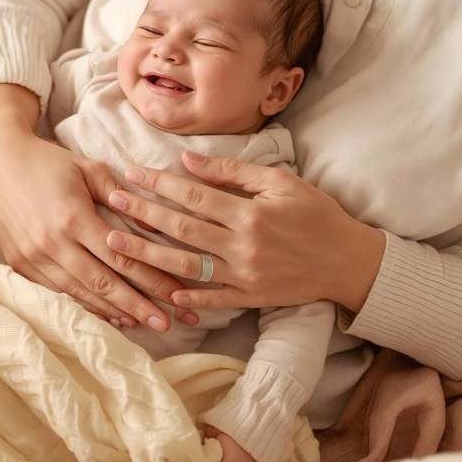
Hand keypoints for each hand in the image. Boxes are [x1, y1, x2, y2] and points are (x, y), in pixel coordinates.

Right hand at [0, 84, 186, 329]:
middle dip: (138, 306)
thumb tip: (152, 226)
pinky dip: (84, 303)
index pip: (122, 257)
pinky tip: (106, 311)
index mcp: (73, 217)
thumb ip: (122, 195)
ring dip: (112, 310)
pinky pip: (58, 291)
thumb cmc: (48, 161)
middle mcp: (52, 242)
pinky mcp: (20, 265)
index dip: (152, 280)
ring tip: (141, 322)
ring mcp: (33, 257)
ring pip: (80, 293)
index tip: (177, 297)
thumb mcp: (89, 168)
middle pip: (103, 284)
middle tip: (166, 325)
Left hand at [104, 152, 385, 312]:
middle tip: (111, 202)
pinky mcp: (252, 297)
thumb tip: (187, 161)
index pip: (193, 196)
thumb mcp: (280, 182)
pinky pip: (213, 299)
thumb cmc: (316, 214)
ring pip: (187, 266)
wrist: (350, 261)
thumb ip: (233, 172)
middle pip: (181, 229)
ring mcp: (246, 275)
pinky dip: (187, 298)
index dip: (158, 185)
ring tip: (115, 244)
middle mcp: (244, 245)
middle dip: (142, 214)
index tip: (130, 174)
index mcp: (250, 213)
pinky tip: (160, 292)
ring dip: (148, 256)